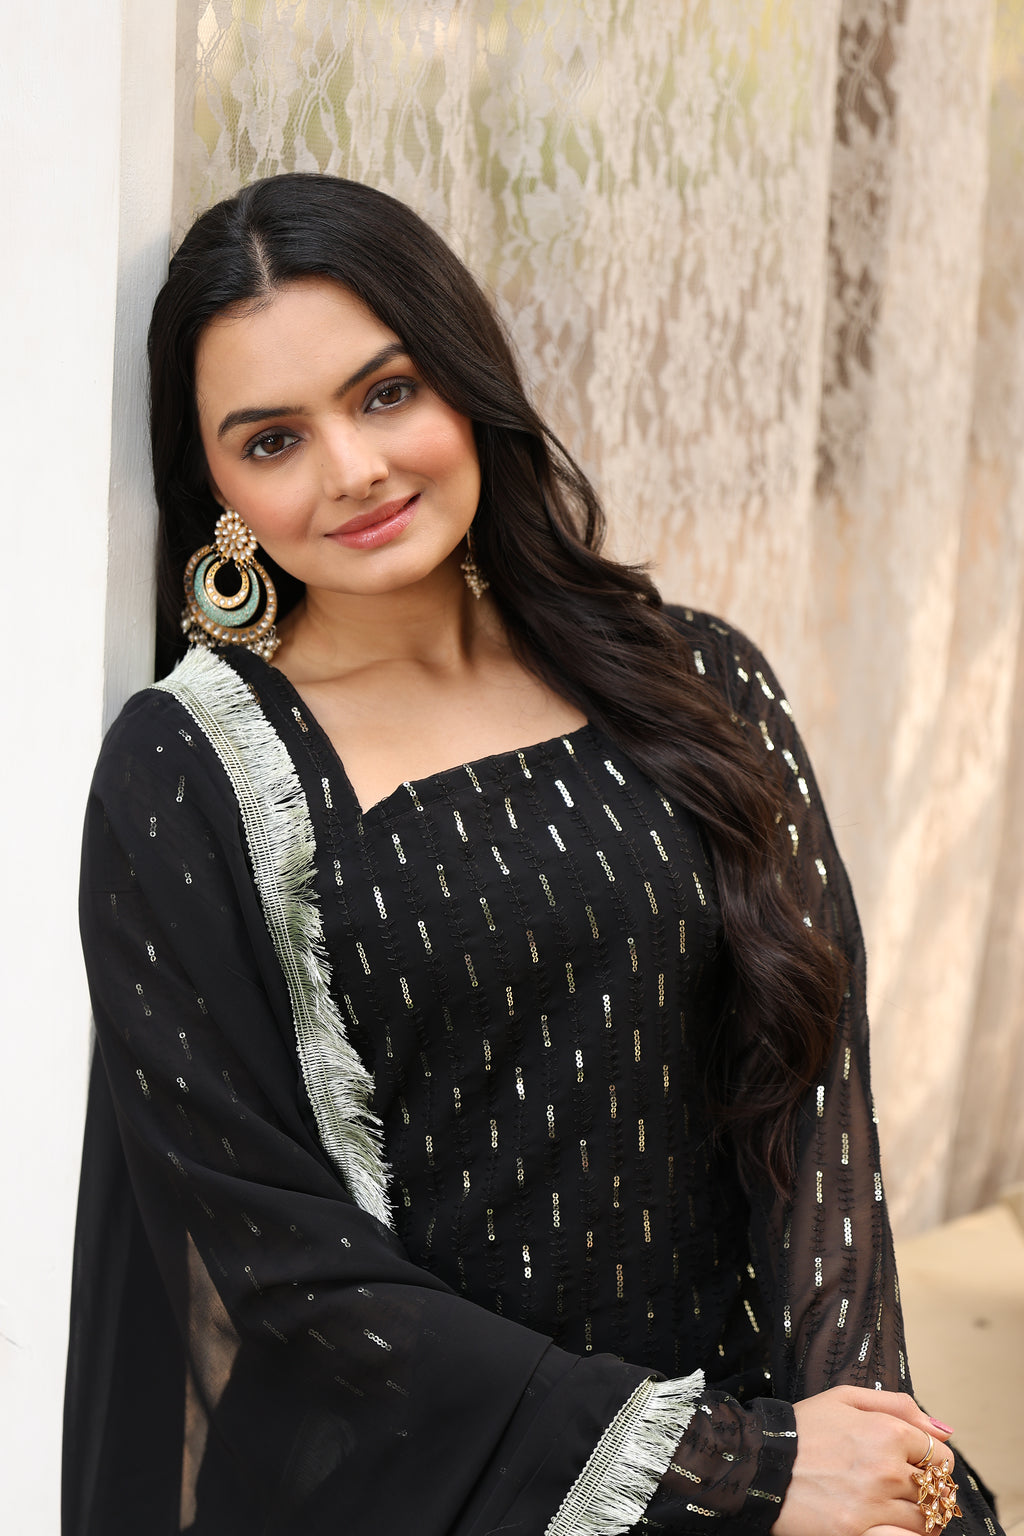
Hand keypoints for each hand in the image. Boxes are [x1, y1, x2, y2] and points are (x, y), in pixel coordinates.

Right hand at [772, 1386, 954, 1535]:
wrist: (759, 1463)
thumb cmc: (803, 1429)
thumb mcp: (845, 1398)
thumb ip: (899, 1405)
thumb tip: (945, 1430)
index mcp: (887, 1432)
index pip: (941, 1456)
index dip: (931, 1461)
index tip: (914, 1465)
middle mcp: (886, 1470)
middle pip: (936, 1491)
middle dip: (926, 1490)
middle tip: (904, 1489)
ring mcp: (873, 1506)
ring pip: (926, 1522)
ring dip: (918, 1517)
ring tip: (895, 1509)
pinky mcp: (858, 1535)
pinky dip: (905, 1535)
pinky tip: (890, 1526)